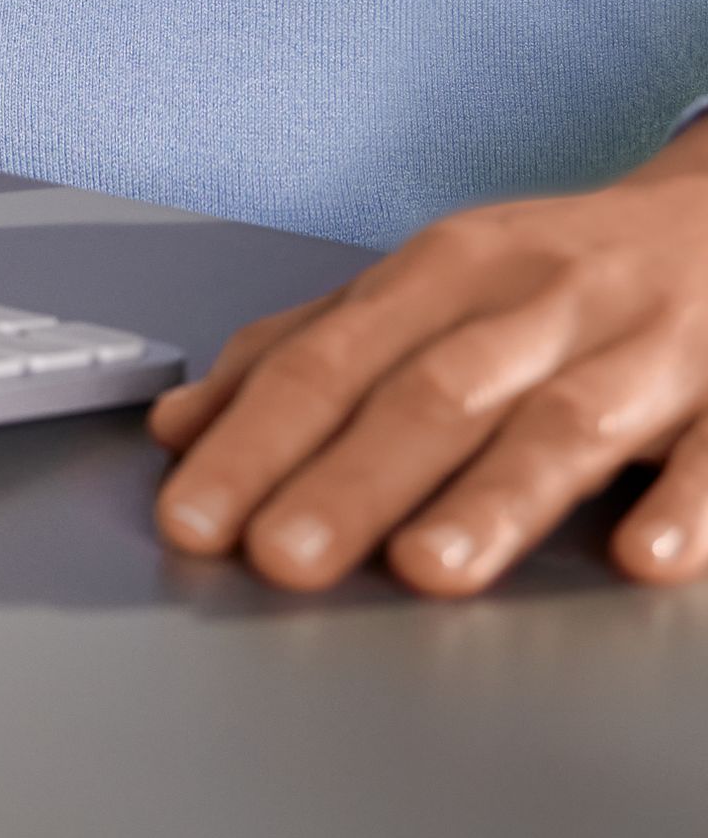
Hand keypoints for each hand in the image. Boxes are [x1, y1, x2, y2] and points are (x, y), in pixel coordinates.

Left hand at [148, 129, 707, 595]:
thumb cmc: (557, 269)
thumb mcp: (425, 284)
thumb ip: (306, 349)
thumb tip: (179, 425)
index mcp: (444, 271)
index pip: (327, 361)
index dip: (253, 440)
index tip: (193, 517)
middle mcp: (538, 301)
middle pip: (431, 394)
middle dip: (348, 481)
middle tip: (280, 559)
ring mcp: (646, 345)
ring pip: (561, 423)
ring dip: (491, 500)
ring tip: (427, 569)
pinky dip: (685, 501)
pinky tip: (642, 555)